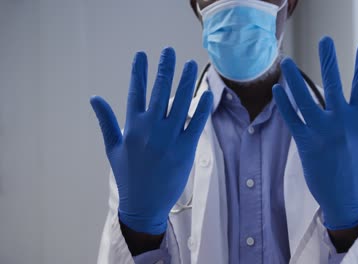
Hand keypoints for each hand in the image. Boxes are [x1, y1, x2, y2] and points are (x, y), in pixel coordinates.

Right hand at [90, 48, 212, 234]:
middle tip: (170, 51)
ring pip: (180, 102)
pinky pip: (196, 123)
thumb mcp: (112, 148)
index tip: (142, 55)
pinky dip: (202, 107)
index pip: (136, 91)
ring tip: (189, 64)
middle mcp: (151, 129)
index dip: (139, 71)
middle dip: (165, 68)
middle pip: (160, 91)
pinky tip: (206, 92)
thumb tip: (95, 98)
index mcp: (132, 127)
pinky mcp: (186, 149)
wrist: (144, 205)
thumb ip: (106, 121)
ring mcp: (169, 138)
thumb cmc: (127, 175)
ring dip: (185, 80)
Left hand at [273, 37, 357, 229]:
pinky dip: (283, 104)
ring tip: (286, 62)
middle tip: (324, 41)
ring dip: (295, 79)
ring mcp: (321, 132)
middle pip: (333, 84)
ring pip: (305, 99)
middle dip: (329, 60)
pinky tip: (277, 90)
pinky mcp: (305, 143)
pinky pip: (291, 119)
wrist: (347, 200)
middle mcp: (341, 123)